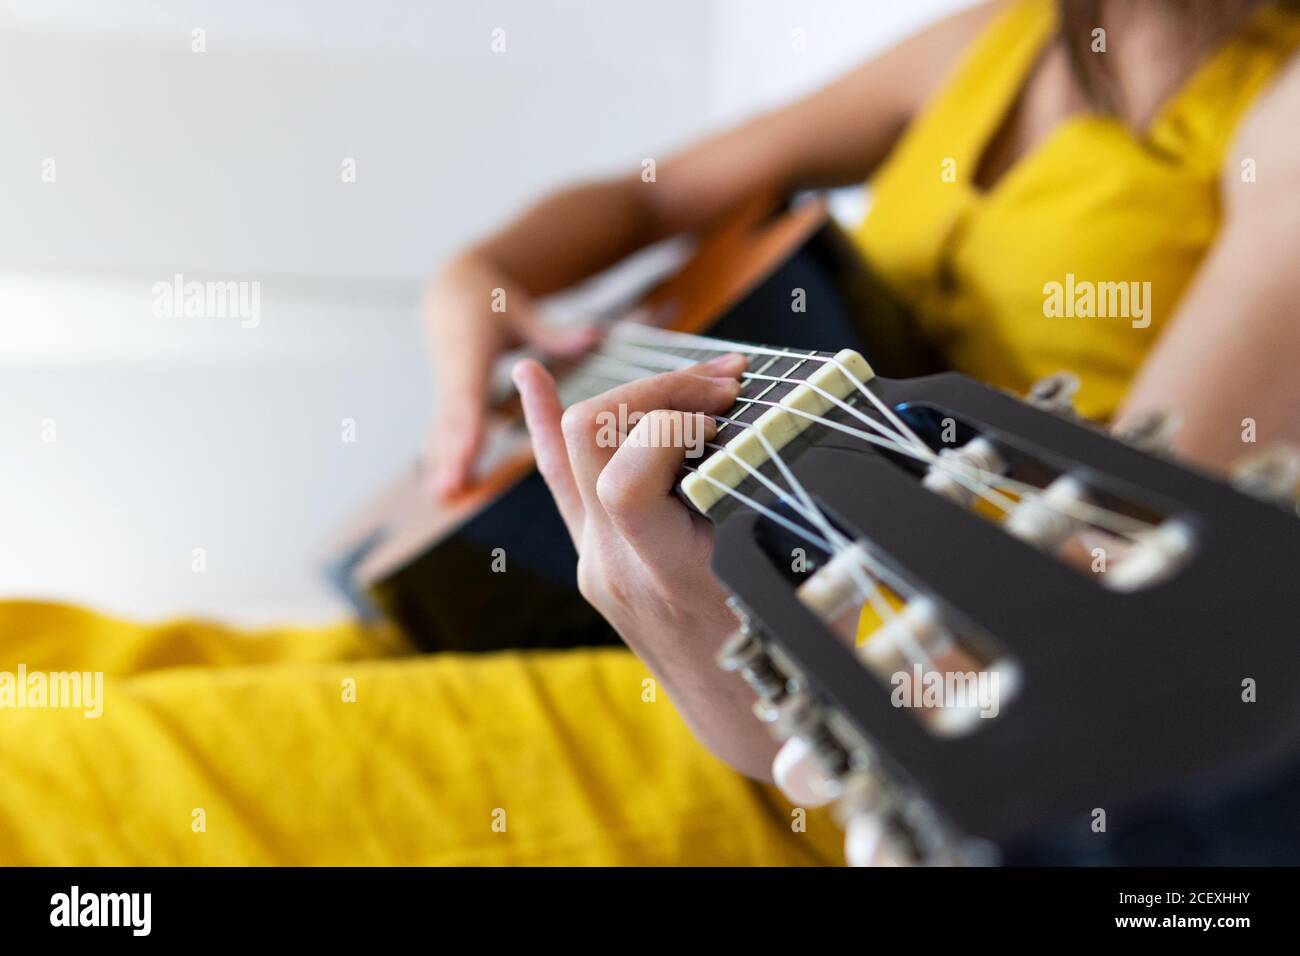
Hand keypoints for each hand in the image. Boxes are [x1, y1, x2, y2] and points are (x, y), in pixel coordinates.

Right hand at [423, 254, 597, 497]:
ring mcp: (447, 389)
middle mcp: (455, 374)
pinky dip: (440, 460)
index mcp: (471, 351)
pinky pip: (441, 433)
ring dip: (442, 464)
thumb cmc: (490, 299)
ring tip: (443, 496)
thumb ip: (554, 331)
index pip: (471, 391)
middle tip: (450, 487)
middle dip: (453, 454)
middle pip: (454, 420)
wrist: (450, 292)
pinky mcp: (446, 400)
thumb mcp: (519, 311)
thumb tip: (595, 334)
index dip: (470, 421)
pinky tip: (442, 492)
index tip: (472, 447)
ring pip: (443, 431)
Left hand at [512, 351, 781, 779]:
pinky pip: (559, 479)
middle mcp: (614, 564)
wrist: (737, 717)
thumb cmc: (785, 652)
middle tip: (724, 386)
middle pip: (588, 438)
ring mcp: (594, 558)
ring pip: (571, 448)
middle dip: (656, 389)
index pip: (627, 479)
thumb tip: (805, 417)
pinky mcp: (594, 554)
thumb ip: (796, 509)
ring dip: (632, 397)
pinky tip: (529, 377)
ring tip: (695, 380)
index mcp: (667, 577)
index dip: (673, 425)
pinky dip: (545, 422)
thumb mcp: (802, 583)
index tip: (731, 414)